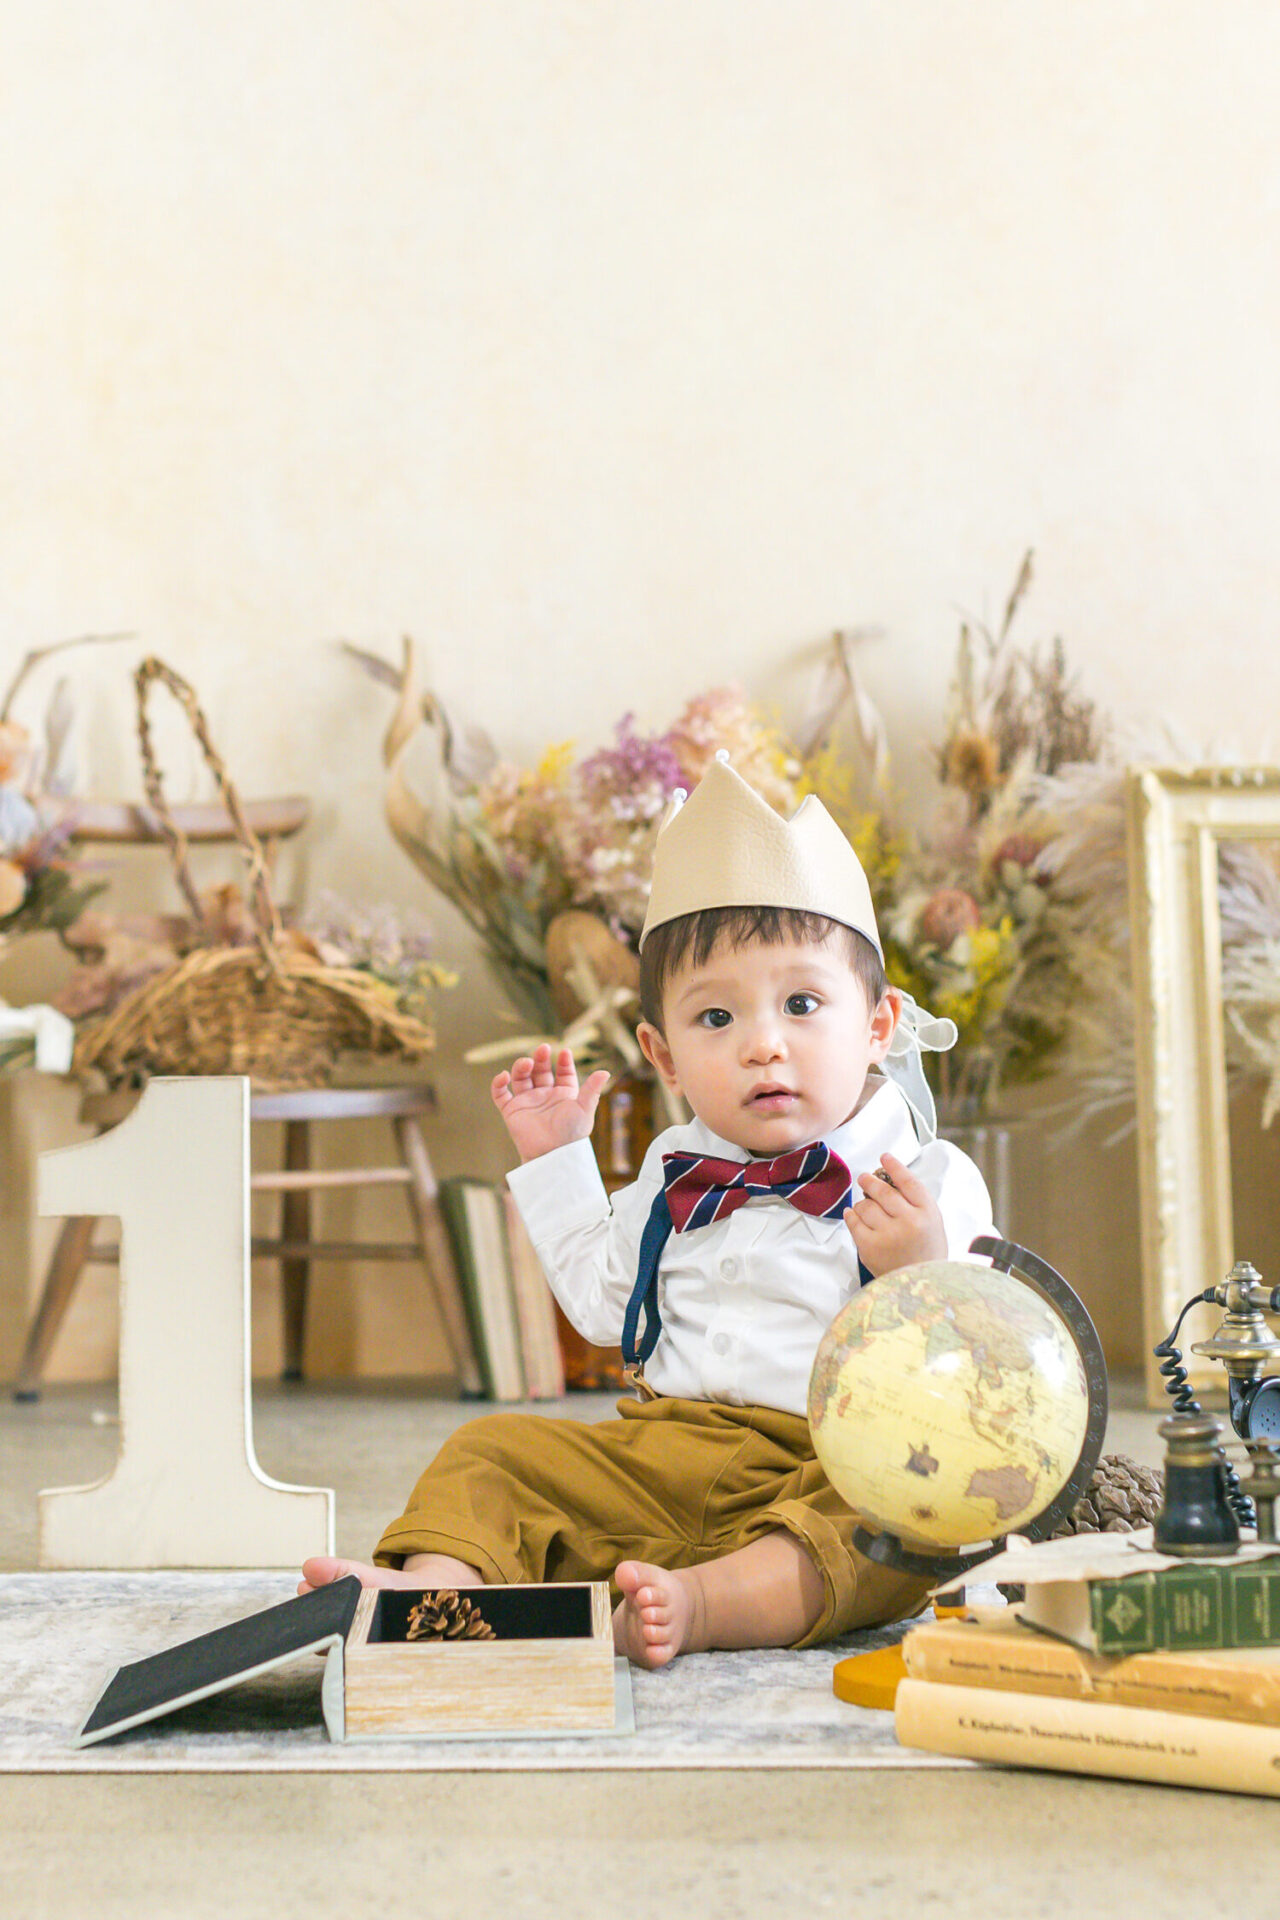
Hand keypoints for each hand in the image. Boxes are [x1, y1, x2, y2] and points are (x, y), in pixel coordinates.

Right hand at [491, 1044, 610, 1162]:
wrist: (551, 1155)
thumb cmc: (571, 1135)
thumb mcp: (584, 1109)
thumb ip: (592, 1090)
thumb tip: (606, 1071)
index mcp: (564, 1095)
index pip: (564, 1072)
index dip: (564, 1061)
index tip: (564, 1052)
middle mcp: (545, 1096)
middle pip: (540, 1070)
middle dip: (541, 1058)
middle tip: (542, 1048)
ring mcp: (527, 1102)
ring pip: (521, 1077)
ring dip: (521, 1067)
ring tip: (526, 1062)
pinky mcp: (511, 1111)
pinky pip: (500, 1094)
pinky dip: (498, 1084)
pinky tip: (503, 1075)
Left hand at [845, 1152, 947, 1276]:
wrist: (921, 1285)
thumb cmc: (926, 1252)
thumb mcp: (932, 1223)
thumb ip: (914, 1202)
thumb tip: (889, 1178)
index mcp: (928, 1213)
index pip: (908, 1181)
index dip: (894, 1166)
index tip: (885, 1157)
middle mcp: (909, 1222)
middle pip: (883, 1190)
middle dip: (869, 1180)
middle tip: (865, 1178)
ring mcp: (888, 1235)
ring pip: (865, 1205)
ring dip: (863, 1202)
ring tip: (866, 1206)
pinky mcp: (871, 1247)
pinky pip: (854, 1222)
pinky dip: (852, 1215)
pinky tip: (854, 1214)